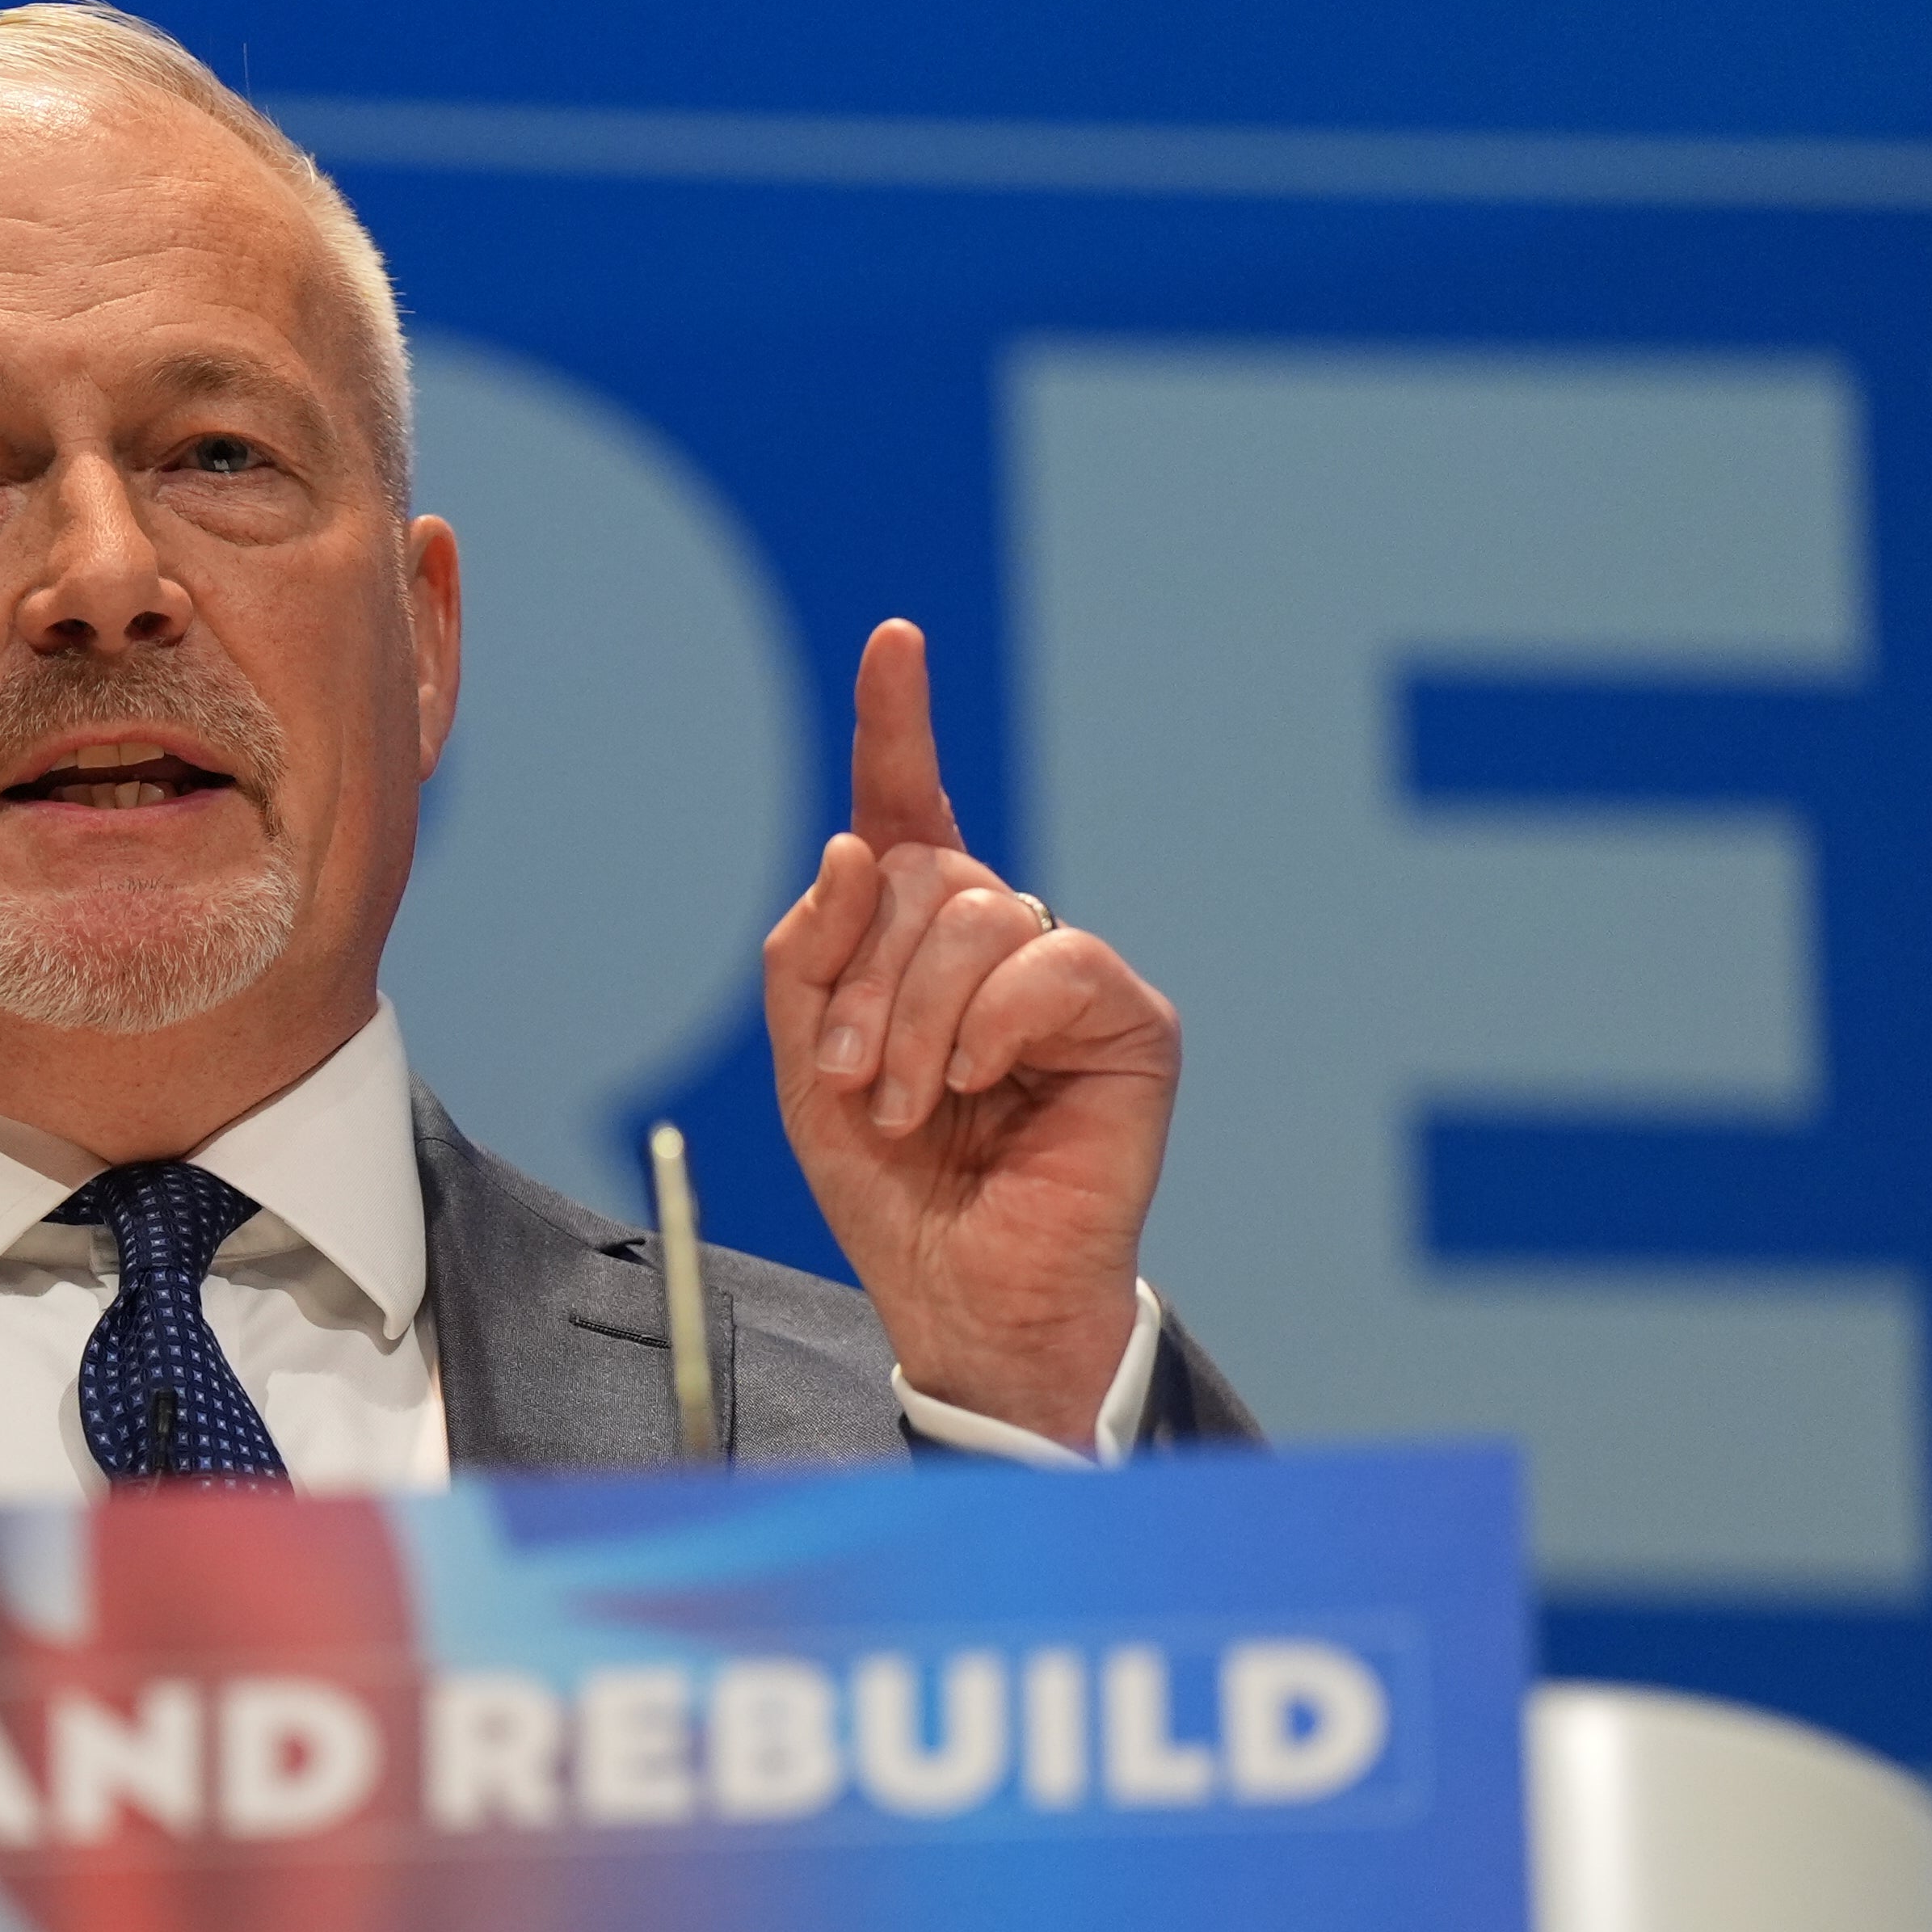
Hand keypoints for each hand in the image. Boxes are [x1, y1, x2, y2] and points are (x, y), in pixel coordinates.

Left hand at [761, 619, 1178, 1448]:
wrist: (959, 1290)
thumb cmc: (890, 1187)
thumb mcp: (804, 1068)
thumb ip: (808, 956)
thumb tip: (855, 848)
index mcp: (916, 943)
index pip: (908, 811)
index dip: (899, 726)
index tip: (893, 641)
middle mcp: (996, 942)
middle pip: (922, 875)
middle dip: (861, 980)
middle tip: (848, 1081)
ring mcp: (1065, 976)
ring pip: (978, 913)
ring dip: (911, 1020)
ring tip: (908, 1106)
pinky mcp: (1128, 1021)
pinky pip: (1051, 962)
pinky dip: (991, 1025)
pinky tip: (981, 1084)